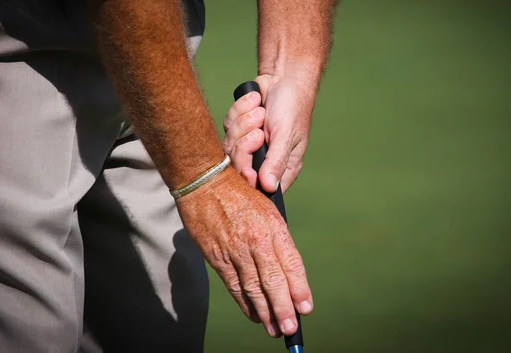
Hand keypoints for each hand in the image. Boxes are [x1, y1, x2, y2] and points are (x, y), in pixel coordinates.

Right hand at [175, 168, 313, 336]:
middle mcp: (256, 240)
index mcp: (273, 226)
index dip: (299, 288)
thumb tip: (287, 267)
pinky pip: (233, 285)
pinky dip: (244, 302)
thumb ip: (276, 236)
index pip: (291, 263)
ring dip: (265, 311)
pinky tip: (254, 315)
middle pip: (273, 281)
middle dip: (284, 308)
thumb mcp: (267, 207)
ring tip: (275, 329)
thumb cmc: (239, 192)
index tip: (306, 308)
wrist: (205, 181)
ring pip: (253, 287)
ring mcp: (235, 250)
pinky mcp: (217, 256)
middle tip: (291, 328)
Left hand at [223, 74, 315, 192]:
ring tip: (261, 112)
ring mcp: (248, 144)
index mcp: (282, 168)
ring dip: (244, 124)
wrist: (283, 78)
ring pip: (229, 146)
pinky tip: (255, 103)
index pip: (261, 189)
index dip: (250, 181)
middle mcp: (264, 160)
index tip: (248, 170)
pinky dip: (239, 112)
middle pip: (238, 168)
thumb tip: (269, 187)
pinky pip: (226, 127)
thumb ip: (276, 162)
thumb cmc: (292, 107)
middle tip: (260, 131)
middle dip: (246, 145)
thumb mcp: (286, 135)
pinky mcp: (238, 129)